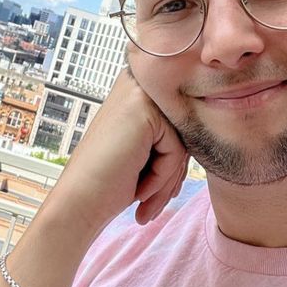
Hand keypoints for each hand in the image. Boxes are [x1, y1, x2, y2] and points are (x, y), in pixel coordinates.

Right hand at [44, 70, 188, 238]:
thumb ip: (172, 136)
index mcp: (135, 90)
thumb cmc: (108, 181)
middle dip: (171, 173)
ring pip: (183, 142)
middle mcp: (136, 84)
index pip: (178, 125)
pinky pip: (177, 149)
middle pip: (184, 131)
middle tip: (151, 202)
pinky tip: (138, 188)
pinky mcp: (144, 111)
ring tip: (145, 199)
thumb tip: (208, 133)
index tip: (154, 191)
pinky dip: (162, 176)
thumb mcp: (146, 152)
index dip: (171, 163)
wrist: (79, 202)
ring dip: (168, 179)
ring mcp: (139, 95)